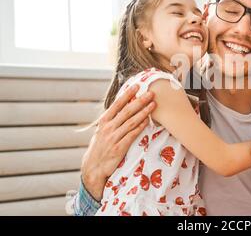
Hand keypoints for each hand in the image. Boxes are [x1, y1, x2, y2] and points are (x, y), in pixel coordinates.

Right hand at [81, 85, 155, 200]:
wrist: (93, 167)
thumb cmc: (99, 147)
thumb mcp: (101, 131)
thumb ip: (111, 120)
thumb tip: (123, 107)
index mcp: (103, 121)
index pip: (117, 104)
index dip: (127, 94)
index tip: (136, 86)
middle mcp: (108, 128)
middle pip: (127, 111)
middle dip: (140, 101)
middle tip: (150, 93)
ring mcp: (113, 137)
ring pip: (131, 121)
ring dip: (144, 112)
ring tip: (153, 104)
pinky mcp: (119, 148)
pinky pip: (132, 135)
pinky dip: (140, 127)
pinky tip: (147, 121)